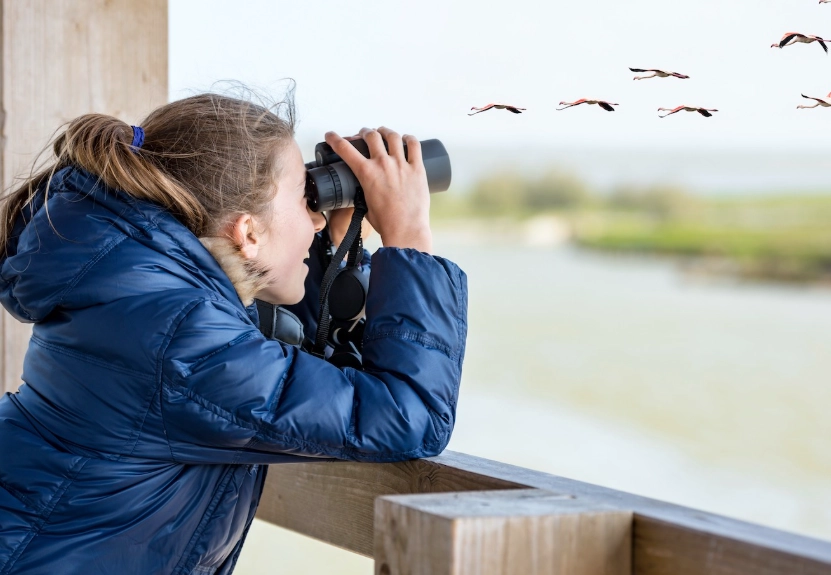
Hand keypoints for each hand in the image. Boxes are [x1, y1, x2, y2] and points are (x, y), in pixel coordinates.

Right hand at [324, 127, 431, 252]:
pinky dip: (409, 139)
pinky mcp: (417, 169)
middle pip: (371, 136)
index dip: (334, 139)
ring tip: (383, 132)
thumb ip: (363, 191)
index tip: (331, 135)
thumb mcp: (365, 203)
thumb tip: (363, 188)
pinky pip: (414, 145)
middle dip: (365, 133)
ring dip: (385, 131)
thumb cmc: (386, 222)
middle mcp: (383, 164)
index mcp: (366, 173)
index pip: (345, 149)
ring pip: (392, 136)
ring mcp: (401, 164)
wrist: (405, 229)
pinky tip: (406, 139)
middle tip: (364, 134)